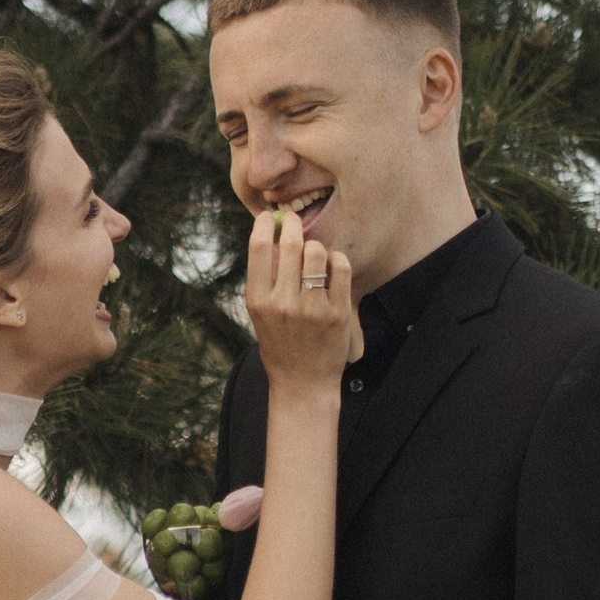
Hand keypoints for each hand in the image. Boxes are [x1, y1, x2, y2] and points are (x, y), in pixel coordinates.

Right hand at [242, 203, 357, 393]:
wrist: (303, 383)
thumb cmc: (280, 343)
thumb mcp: (260, 314)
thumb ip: (265, 279)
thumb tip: (274, 234)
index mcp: (258, 301)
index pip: (258, 249)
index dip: (264, 224)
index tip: (270, 216)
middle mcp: (283, 303)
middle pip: (290, 244)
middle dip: (293, 224)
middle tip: (296, 221)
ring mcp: (311, 308)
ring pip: (317, 252)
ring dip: (316, 247)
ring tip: (315, 256)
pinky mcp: (337, 313)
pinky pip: (340, 267)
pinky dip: (337, 260)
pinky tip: (332, 268)